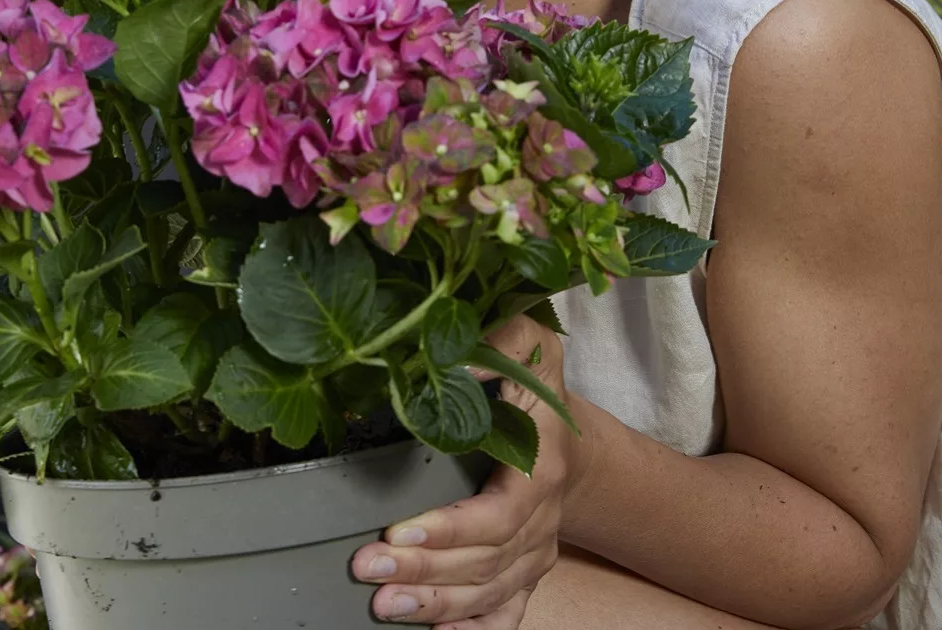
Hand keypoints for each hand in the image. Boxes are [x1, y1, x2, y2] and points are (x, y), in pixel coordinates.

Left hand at [351, 315, 577, 627]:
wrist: (572, 438)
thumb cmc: (538, 386)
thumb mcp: (532, 345)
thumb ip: (503, 340)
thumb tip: (461, 357)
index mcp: (541, 471)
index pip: (496, 517)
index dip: (449, 530)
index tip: (400, 531)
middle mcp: (541, 520)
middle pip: (484, 561)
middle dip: (424, 570)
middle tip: (370, 568)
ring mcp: (535, 552)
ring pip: (488, 592)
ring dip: (435, 605)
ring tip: (384, 604)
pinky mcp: (525, 572)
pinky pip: (506, 614)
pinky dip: (474, 629)